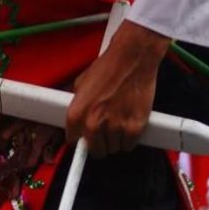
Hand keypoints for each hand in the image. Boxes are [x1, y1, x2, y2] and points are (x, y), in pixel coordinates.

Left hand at [66, 21, 169, 157]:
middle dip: (99, 143)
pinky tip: (129, 125)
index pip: (74, 141)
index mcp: (77, 114)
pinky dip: (130, 139)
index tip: (86, 138)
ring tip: (119, 123)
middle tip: (105, 132)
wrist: (132, 59)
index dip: (81, 139)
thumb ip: (78, 104)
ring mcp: (114, 128)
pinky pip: (129, 145)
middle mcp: (93, 124)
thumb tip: (78, 119)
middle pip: (95, 150)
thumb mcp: (81, 84)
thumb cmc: (108, 67)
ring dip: (116, 140)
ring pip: (113, 149)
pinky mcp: (134, 128)